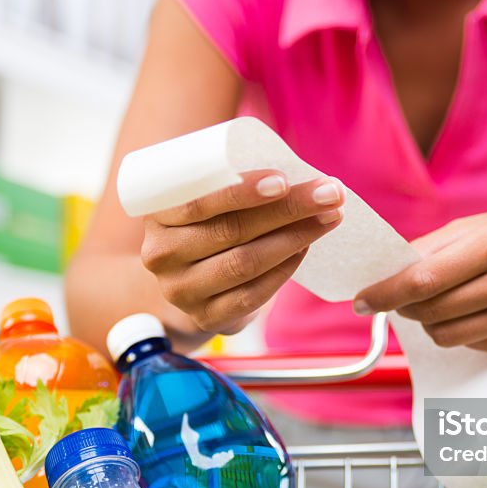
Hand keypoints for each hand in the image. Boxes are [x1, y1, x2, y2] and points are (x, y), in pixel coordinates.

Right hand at [140, 170, 344, 333]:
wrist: (187, 282)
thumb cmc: (206, 225)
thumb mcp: (204, 201)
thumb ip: (230, 183)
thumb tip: (297, 170)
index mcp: (156, 216)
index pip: (199, 203)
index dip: (242, 193)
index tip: (285, 179)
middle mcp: (161, 256)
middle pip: (231, 231)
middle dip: (288, 209)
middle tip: (330, 193)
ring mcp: (182, 291)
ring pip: (246, 263)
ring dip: (295, 238)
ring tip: (329, 217)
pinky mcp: (206, 317)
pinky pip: (253, 295)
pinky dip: (285, 269)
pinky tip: (305, 248)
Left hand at [353, 210, 486, 353]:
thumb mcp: (480, 226)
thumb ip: (431, 248)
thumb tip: (384, 273)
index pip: (424, 280)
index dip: (385, 293)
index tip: (360, 301)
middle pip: (431, 311)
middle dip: (405, 307)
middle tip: (402, 298)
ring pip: (447, 335)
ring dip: (431, 322)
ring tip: (442, 302)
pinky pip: (472, 345)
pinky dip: (463, 331)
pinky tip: (478, 311)